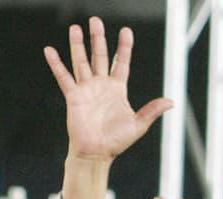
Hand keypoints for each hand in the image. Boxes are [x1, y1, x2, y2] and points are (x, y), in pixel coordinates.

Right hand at [45, 18, 171, 163]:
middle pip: (100, 56)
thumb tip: (171, 102)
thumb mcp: (138, 124)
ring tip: (76, 28)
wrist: (97, 153)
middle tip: (96, 20)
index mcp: (118, 90)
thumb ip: (152, 111)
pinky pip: (64, 77)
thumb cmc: (117, 141)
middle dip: (98, 39)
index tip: (126, 31)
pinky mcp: (73, 96)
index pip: (122, 63)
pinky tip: (50, 50)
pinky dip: (56, 64)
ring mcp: (87, 89)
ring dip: (78, 45)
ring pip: (81, 62)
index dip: (124, 47)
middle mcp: (101, 85)